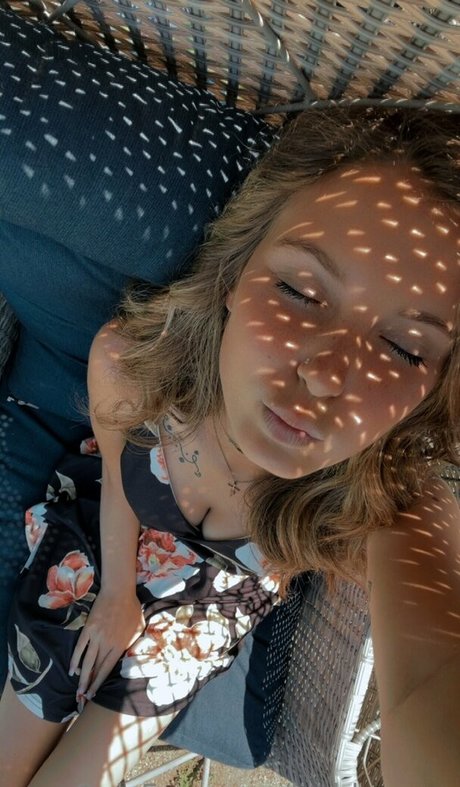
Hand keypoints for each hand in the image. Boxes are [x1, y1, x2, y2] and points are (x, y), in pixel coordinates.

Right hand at [69, 590, 144, 708]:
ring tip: (77, 690)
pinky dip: (75, 659)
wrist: (119, 591)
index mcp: (120, 645)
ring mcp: (96, 637)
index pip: (107, 669)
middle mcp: (107, 644)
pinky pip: (80, 647)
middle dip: (89, 684)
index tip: (94, 694)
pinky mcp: (88, 629)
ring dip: (81, 677)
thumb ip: (133, 643)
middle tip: (83, 698)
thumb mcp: (139, 628)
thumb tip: (129, 655)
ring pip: (87, 661)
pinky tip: (72, 669)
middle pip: (96, 668)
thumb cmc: (132, 608)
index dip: (100, 682)